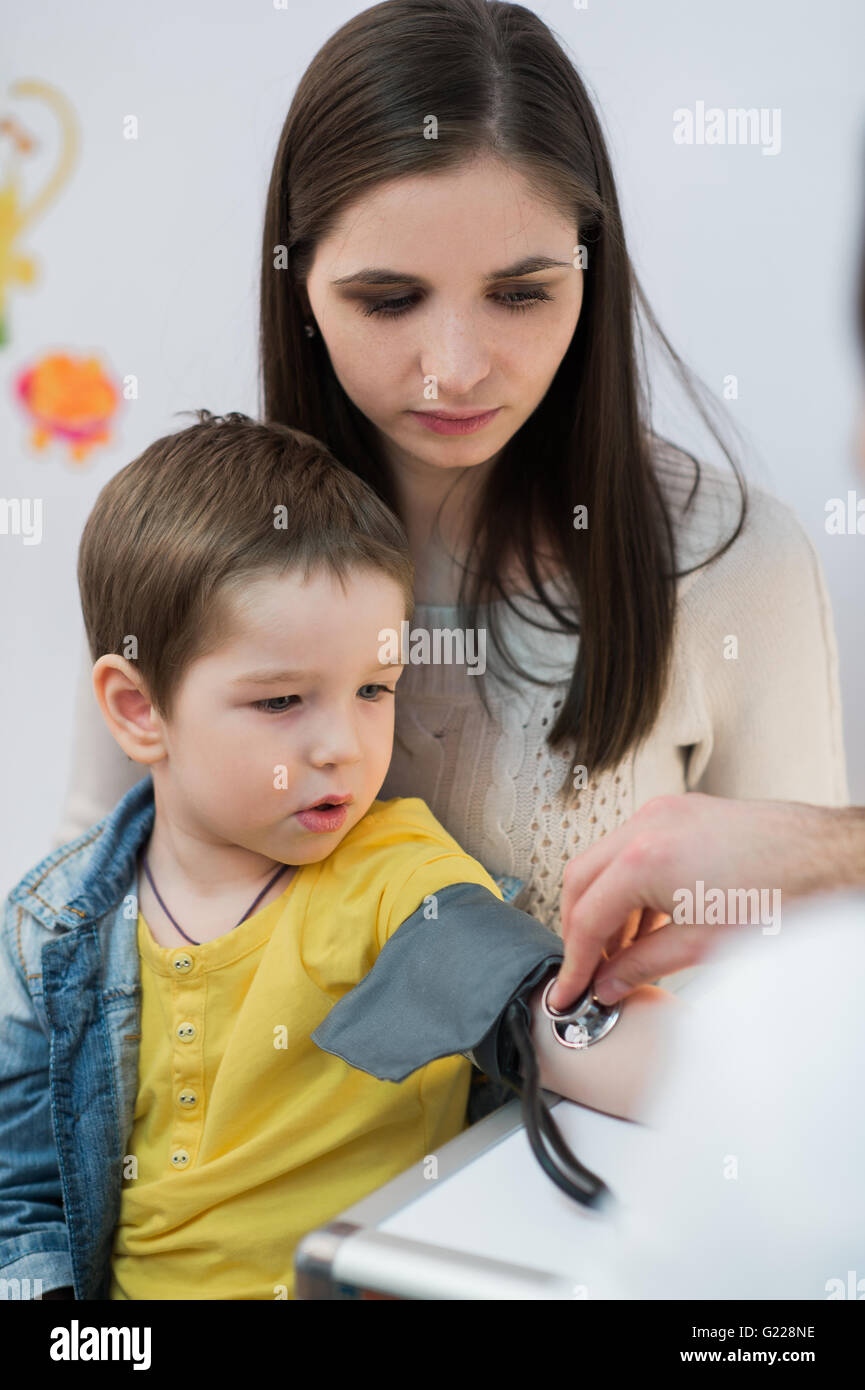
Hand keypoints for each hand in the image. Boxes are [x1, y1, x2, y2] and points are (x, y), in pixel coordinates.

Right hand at [549, 793, 854, 1009]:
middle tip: (586, 971)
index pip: (587, 916)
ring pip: (604, 862)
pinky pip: (632, 849)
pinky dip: (628, 886)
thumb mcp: (703, 943)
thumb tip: (610, 983)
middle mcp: (646, 825)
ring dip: (604, 907)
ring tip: (619, 954)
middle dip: (579, 929)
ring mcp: (662, 813)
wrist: (827, 857)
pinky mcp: (680, 813)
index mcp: (645, 858)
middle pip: (581, 880)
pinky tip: (644, 923)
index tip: (569, 990)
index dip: (574, 960)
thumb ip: (643, 965)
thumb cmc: (782, 891)